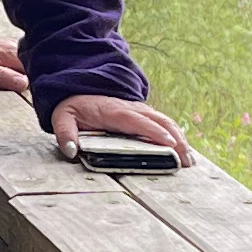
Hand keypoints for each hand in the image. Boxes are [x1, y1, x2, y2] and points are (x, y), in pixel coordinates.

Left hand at [54, 93, 190, 164]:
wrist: (79, 90)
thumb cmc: (73, 108)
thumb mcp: (62, 118)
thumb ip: (65, 133)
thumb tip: (71, 150)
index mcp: (114, 112)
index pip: (137, 121)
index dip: (153, 131)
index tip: (169, 143)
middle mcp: (131, 109)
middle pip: (158, 122)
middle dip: (176, 139)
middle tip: (186, 161)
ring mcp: (139, 111)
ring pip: (165, 122)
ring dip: (180, 139)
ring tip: (190, 160)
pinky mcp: (143, 115)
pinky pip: (162, 124)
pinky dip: (176, 135)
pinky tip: (184, 150)